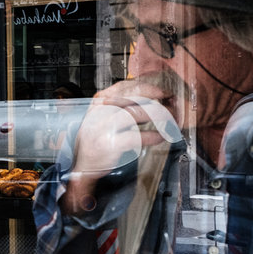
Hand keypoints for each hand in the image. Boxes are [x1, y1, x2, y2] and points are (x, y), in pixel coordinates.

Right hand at [62, 80, 179, 213]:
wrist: (82, 166)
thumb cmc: (94, 142)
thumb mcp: (100, 118)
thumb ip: (117, 107)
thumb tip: (148, 100)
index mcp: (98, 103)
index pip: (124, 87)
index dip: (146, 87)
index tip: (161, 91)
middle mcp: (100, 111)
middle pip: (134, 97)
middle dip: (156, 99)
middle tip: (170, 104)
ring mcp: (104, 127)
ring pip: (137, 113)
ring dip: (158, 115)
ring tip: (169, 120)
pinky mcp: (111, 144)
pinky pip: (138, 136)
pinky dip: (153, 136)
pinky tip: (160, 137)